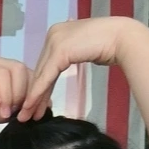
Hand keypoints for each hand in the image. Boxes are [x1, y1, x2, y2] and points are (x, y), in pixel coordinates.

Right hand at [0, 59, 31, 133]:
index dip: (34, 94)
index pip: (31, 74)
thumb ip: (28, 105)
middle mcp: (0, 64)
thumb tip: (48, 104)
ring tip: (5, 113)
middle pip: (19, 69)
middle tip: (18, 112)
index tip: (32, 114)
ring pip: (3, 74)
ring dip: (7, 95)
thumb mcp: (13, 110)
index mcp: (13, 70)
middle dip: (21, 93)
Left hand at [19, 16, 136, 118]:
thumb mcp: (83, 50)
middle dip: (34, 94)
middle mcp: (53, 34)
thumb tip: (67, 61)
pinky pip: (46, 77)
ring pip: (41, 75)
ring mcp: (54, 41)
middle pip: (41, 70)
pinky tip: (31, 106)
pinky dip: (38, 93)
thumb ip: (71, 54)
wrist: (122, 38)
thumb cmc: (110, 45)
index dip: (40, 86)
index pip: (46, 64)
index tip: (35, 104)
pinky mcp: (59, 51)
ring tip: (26, 116)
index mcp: (58, 32)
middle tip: (26, 114)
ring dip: (33, 97)